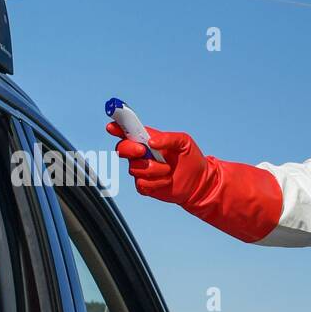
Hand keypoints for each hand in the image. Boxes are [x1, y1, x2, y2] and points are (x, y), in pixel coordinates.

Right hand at [104, 120, 282, 242]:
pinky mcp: (144, 186)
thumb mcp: (184, 142)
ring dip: (153, 169)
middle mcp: (141, 154)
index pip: (127, 131)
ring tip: (168, 170)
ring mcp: (141, 170)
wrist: (199, 183)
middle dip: (130, 149)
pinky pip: (141, 184)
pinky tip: (166, 181)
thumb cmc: (191, 159)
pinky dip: (155, 183)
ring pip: (134, 168)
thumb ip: (167, 138)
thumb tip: (150, 142)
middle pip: (122, 148)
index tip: (111, 125)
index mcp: (147, 139)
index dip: (117, 127)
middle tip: (144, 151)